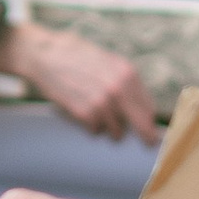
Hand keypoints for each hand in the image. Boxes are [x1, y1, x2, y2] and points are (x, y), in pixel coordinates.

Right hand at [9, 21, 160, 143]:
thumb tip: (143, 106)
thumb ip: (126, 81)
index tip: (152, 130)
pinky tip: (86, 117)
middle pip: (140, 123)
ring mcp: (101, 102)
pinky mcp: (84, 113)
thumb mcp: (108, 61)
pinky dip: (93, 128)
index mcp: (127, 73)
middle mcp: (117, 89)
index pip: (148, 106)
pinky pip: (95, 131)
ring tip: (104, 124)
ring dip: (112, 131)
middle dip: (145, 135)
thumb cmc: (77, 56)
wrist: (46, 55)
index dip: (150, 120)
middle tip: (149, 143)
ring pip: (116, 131)